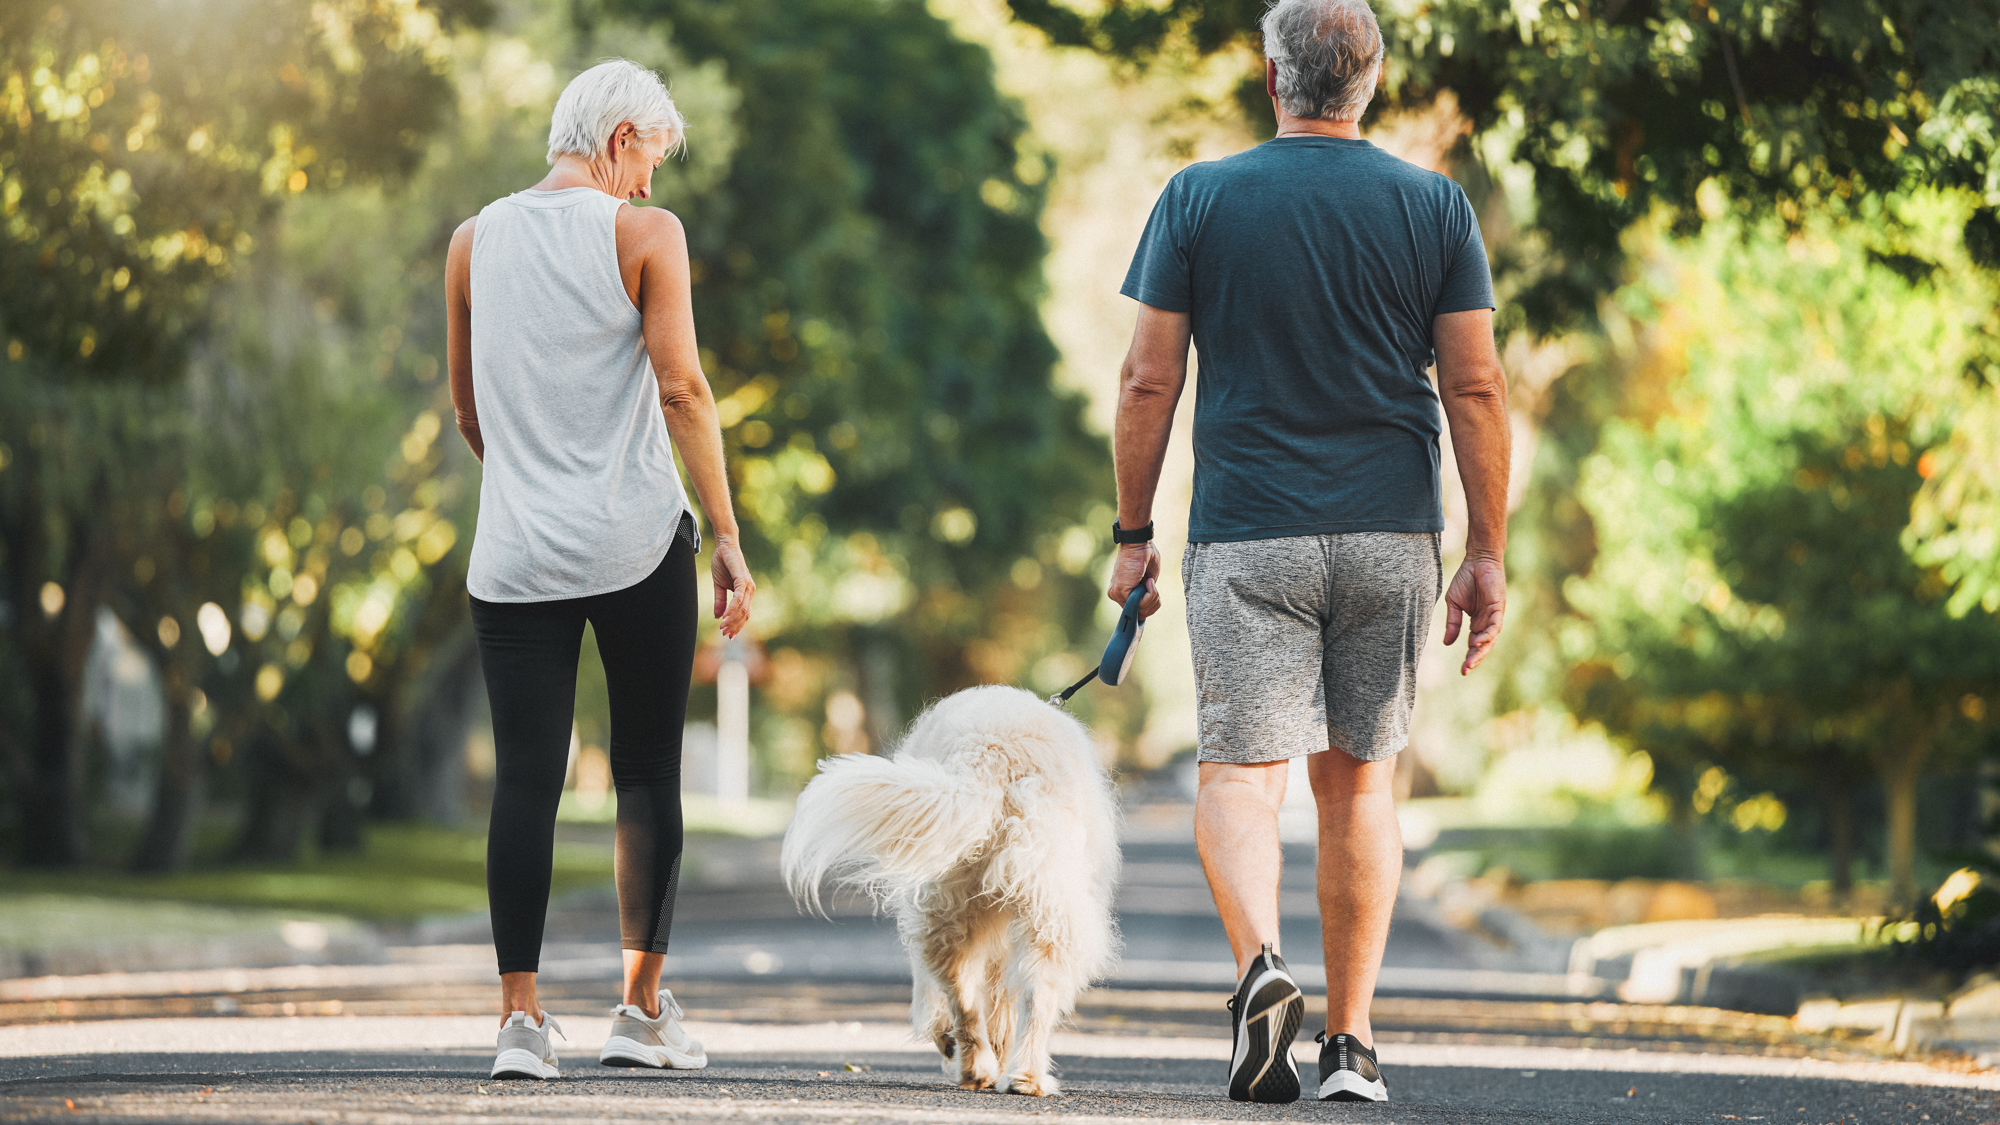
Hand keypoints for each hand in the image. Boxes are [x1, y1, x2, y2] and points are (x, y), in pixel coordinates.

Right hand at [709, 536, 754, 637]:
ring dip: (732, 620)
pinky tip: (725, 616)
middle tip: (724, 634)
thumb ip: (720, 601)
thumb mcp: (719, 585)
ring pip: (743, 609)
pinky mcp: (742, 579)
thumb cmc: (723, 564)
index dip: (737, 626)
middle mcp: (750, 590)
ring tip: (723, 628)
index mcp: (746, 593)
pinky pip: (738, 598)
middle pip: (745, 615)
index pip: (744, 614)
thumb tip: (718, 617)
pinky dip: (732, 609)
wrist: (723, 546)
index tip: (728, 635)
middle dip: (735, 626)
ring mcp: (748, 585)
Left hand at [1105, 542, 1161, 618]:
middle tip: (1153, 585)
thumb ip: (1146, 594)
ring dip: (1152, 597)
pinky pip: (1141, 603)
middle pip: (1141, 614)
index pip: (1138, 611)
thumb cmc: (1145, 557)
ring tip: (1150, 582)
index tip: (1154, 593)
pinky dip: (1150, 594)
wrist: (1138, 543)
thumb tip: (1149, 607)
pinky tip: (1148, 581)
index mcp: (1121, 593)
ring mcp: (1117, 594)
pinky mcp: (1121, 591)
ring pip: (1142, 610)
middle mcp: (1116, 595)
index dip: (1150, 606)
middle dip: (1153, 602)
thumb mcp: (1148, 581)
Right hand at [1443, 554, 1504, 674]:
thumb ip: (1452, 623)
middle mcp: (1487, 622)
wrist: (1476, 560)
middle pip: (1483, 645)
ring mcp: (1494, 615)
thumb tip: (1447, 643)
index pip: (1474, 644)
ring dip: (1481, 650)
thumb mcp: (1453, 604)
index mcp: (1477, 622)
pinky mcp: (1498, 607)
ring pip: (1491, 638)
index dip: (1469, 657)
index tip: (1462, 671)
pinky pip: (1495, 624)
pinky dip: (1488, 634)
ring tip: (1471, 660)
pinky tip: (1478, 641)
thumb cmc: (1465, 580)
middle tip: (1466, 670)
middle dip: (1475, 658)